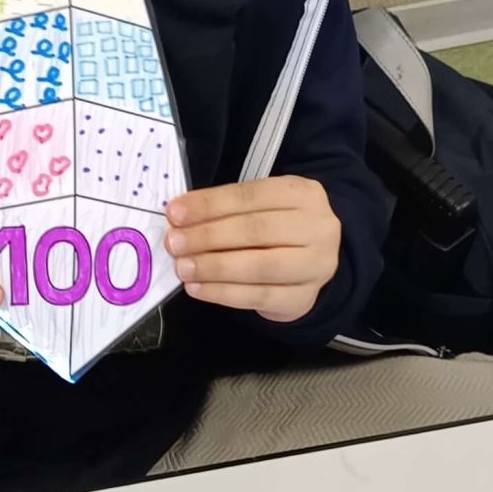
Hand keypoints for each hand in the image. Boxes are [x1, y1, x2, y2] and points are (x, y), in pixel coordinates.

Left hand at [164, 177, 339, 322]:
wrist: (310, 264)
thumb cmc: (277, 230)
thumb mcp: (262, 207)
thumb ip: (226, 210)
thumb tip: (180, 219)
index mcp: (303, 194)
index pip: (250, 196)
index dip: (210, 204)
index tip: (175, 213)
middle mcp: (317, 227)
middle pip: (255, 230)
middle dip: (208, 236)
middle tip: (174, 243)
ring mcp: (315, 265)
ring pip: (258, 266)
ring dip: (213, 267)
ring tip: (183, 267)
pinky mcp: (303, 298)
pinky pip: (257, 296)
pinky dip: (222, 293)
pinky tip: (197, 288)